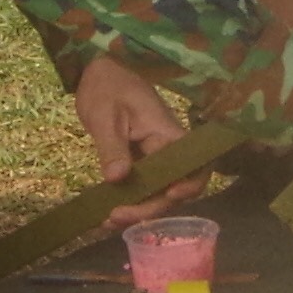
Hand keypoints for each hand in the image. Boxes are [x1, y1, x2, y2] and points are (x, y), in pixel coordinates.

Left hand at [70, 53, 186, 220]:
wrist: (99, 72)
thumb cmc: (106, 86)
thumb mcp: (105, 115)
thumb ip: (113, 147)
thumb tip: (119, 178)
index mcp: (168, 134)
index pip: (192, 165)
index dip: (189, 186)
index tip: (169, 196)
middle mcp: (167, 149)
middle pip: (172, 188)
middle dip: (148, 208)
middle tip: (114, 217)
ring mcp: (154, 158)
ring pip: (156, 193)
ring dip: (137, 211)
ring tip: (107, 220)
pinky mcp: (140, 163)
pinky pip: (141, 188)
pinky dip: (127, 203)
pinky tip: (106, 214)